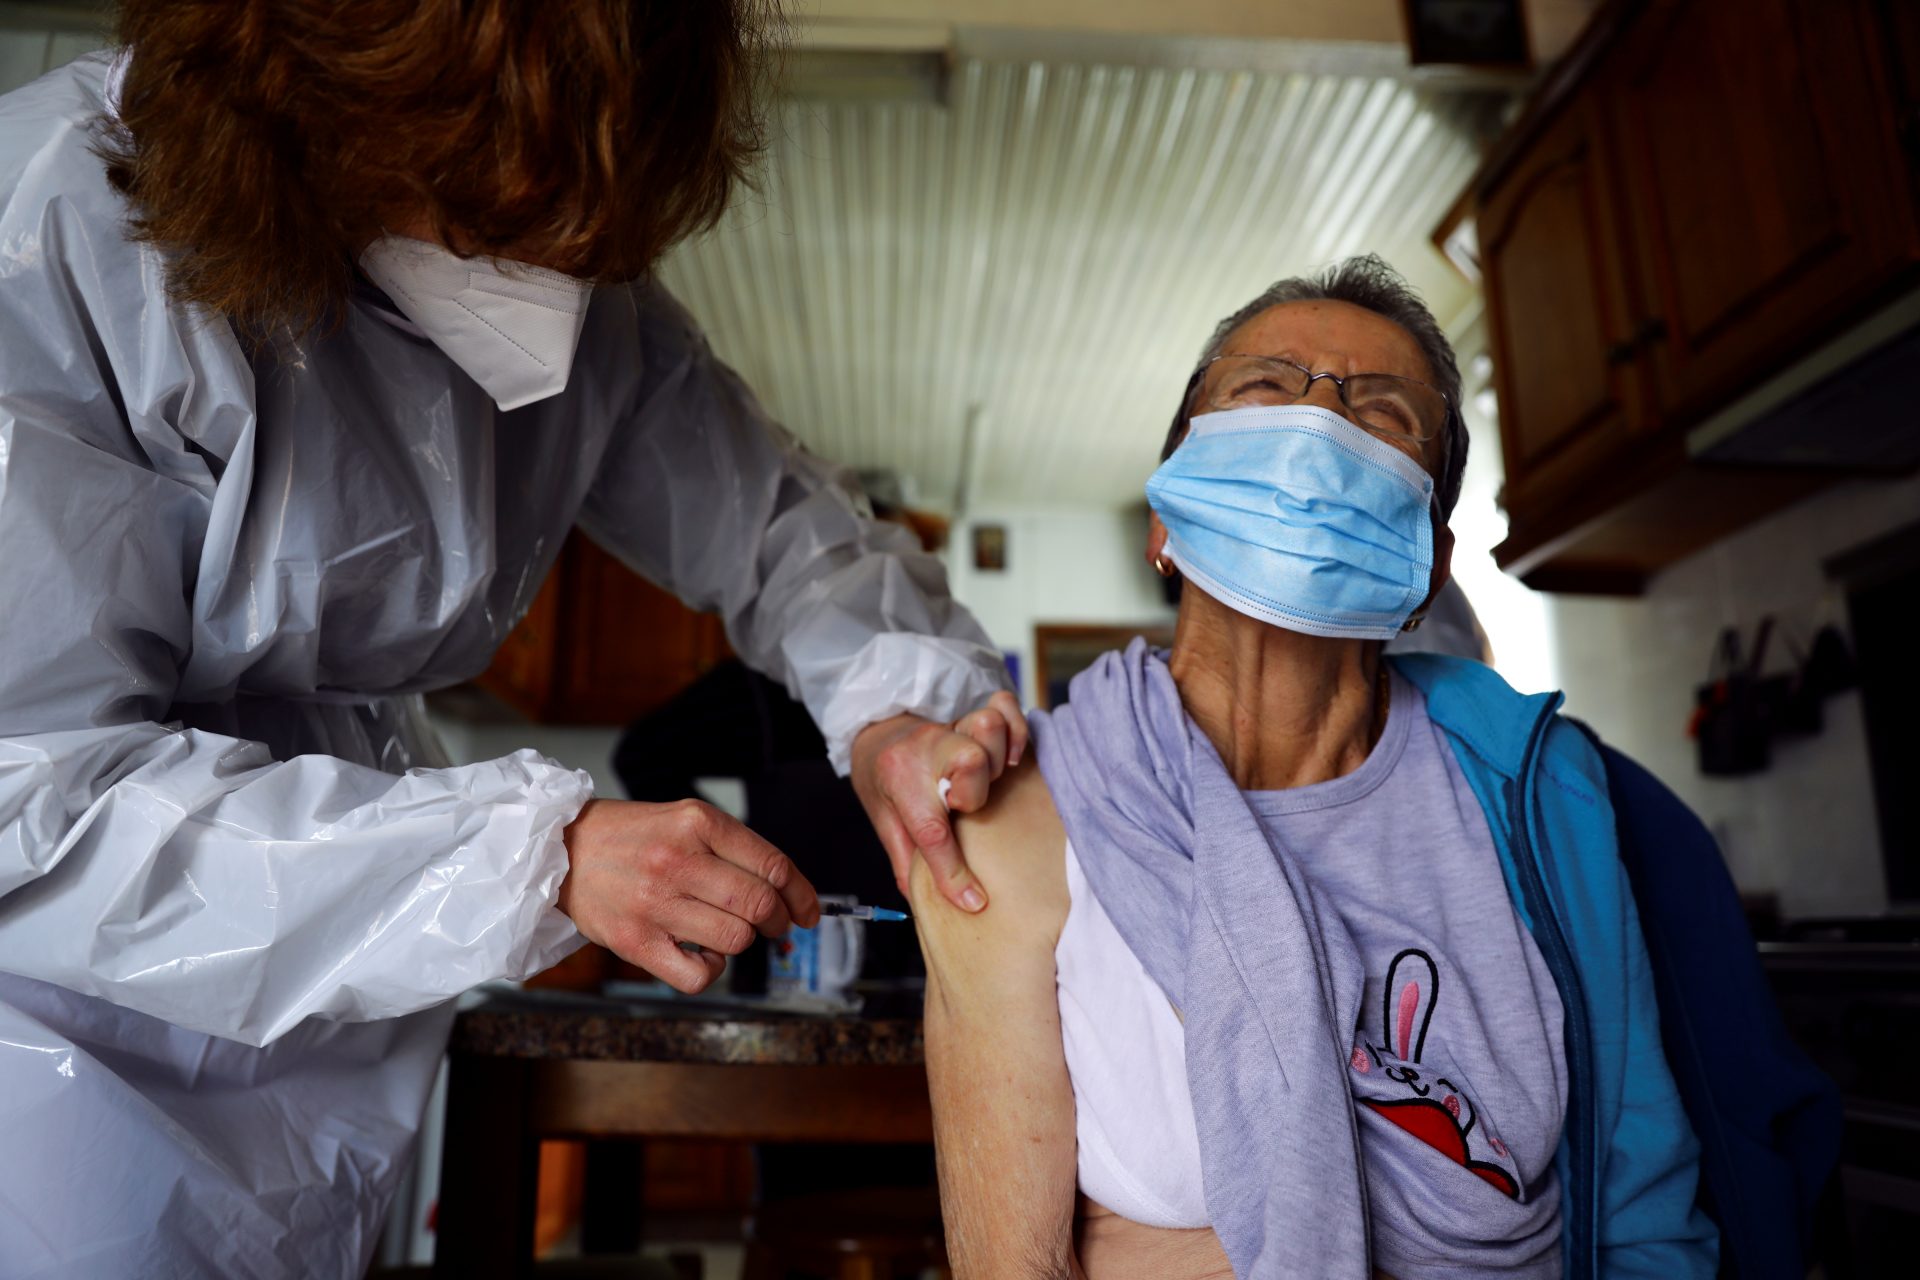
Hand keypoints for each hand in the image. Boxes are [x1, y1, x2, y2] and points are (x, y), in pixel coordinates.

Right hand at [557, 798, 819, 993]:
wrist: (559, 851)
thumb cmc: (629, 837)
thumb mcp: (684, 819)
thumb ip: (732, 849)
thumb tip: (785, 891)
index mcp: (697, 823)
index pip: (773, 865)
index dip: (802, 895)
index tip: (808, 912)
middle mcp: (678, 860)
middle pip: (759, 905)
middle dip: (778, 921)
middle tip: (774, 925)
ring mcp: (655, 902)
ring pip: (736, 939)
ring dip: (742, 942)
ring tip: (725, 932)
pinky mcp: (636, 941)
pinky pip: (699, 974)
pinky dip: (711, 969)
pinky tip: (699, 952)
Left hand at [850, 690, 1029, 912]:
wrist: (877, 731)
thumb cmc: (883, 779)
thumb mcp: (884, 819)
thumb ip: (905, 859)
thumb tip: (920, 904)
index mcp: (898, 777)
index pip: (930, 830)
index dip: (952, 871)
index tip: (973, 901)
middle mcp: (927, 747)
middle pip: (971, 762)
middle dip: (975, 793)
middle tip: (963, 805)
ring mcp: (952, 726)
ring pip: (988, 727)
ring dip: (997, 757)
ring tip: (989, 777)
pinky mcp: (973, 711)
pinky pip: (1006, 706)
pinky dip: (1016, 730)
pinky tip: (1010, 755)